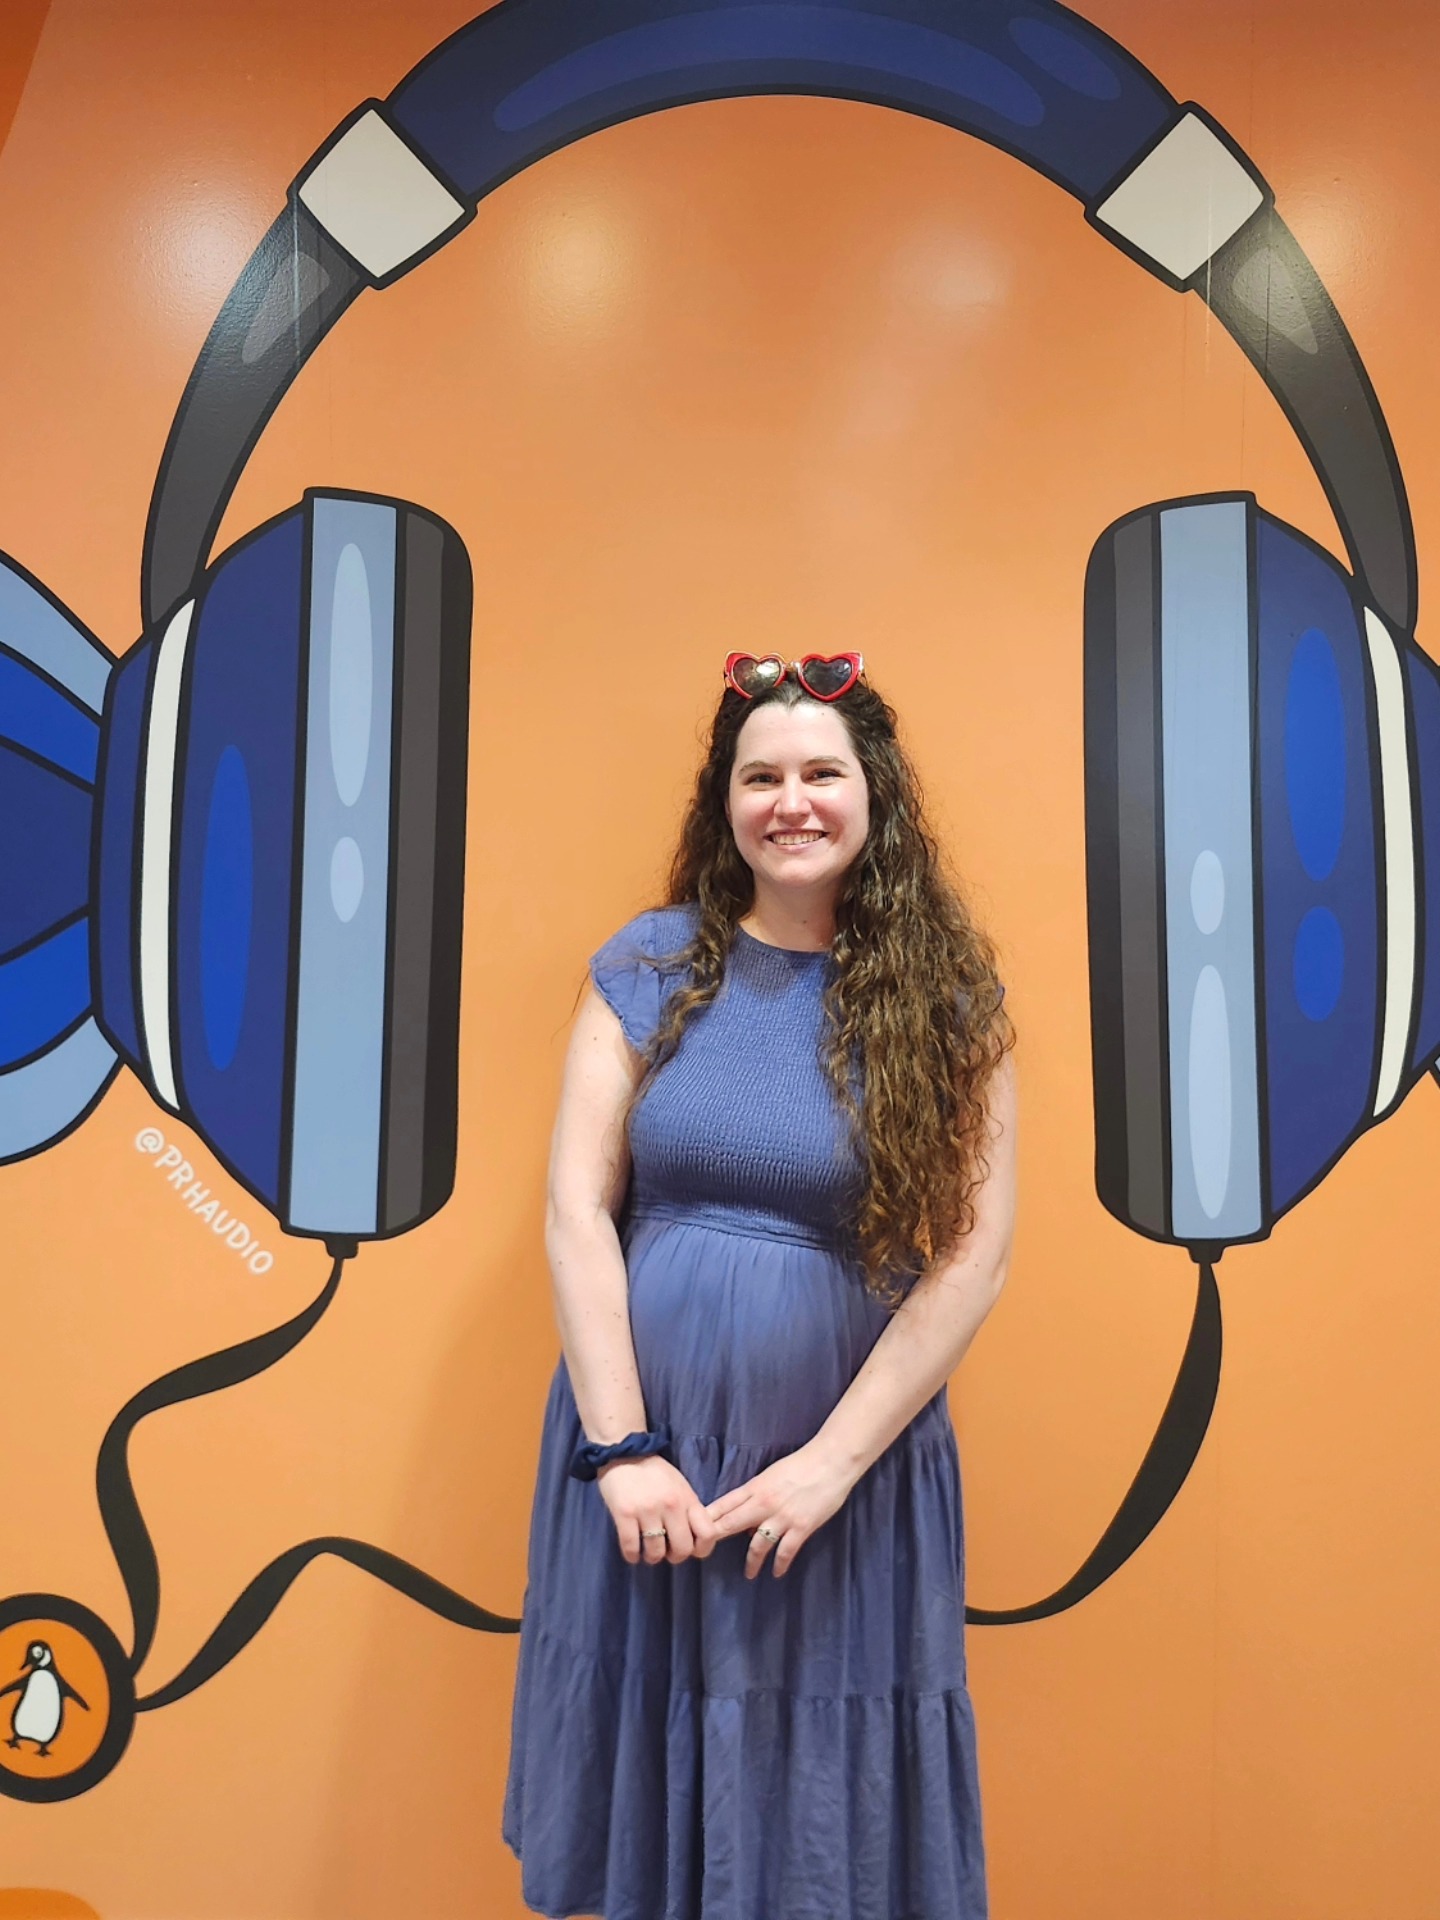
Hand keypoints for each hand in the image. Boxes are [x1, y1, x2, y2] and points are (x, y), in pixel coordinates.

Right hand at [595, 1456, 719, 1566]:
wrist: (624, 1452)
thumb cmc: (654, 1472)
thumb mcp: (680, 1486)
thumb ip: (689, 1510)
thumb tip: (695, 1540)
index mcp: (687, 1498)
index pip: (707, 1533)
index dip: (702, 1549)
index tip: (693, 1551)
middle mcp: (671, 1506)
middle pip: (682, 1549)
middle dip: (675, 1557)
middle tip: (667, 1551)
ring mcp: (647, 1510)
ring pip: (656, 1552)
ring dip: (652, 1556)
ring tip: (648, 1550)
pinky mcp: (624, 1514)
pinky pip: (631, 1547)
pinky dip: (632, 1556)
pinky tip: (633, 1552)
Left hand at [705, 1440, 860, 1578]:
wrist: (831, 1462)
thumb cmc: (801, 1465)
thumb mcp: (772, 1476)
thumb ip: (757, 1497)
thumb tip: (746, 1523)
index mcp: (755, 1487)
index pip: (724, 1504)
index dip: (708, 1518)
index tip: (695, 1531)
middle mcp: (764, 1503)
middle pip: (732, 1523)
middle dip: (715, 1539)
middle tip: (702, 1554)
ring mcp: (782, 1517)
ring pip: (758, 1544)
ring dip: (751, 1561)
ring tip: (749, 1574)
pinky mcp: (801, 1527)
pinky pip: (786, 1551)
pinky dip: (780, 1564)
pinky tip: (777, 1572)